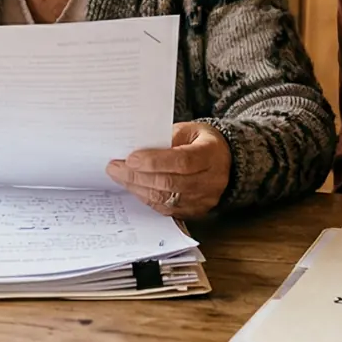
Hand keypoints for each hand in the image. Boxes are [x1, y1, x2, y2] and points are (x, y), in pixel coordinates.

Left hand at [105, 121, 231, 218]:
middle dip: (138, 177)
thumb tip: (136, 150)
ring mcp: (204, 199)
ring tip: (119, 177)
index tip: (130, 159)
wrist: (226, 161)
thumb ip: (166, 138)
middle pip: (171, 183)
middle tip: (115, 169)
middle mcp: (211, 180)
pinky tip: (134, 188)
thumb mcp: (188, 130)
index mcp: (211, 154)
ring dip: (138, 189)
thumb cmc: (201, 142)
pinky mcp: (196, 211)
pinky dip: (147, 199)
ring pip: (167, 199)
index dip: (154, 162)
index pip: (182, 162)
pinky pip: (168, 210)